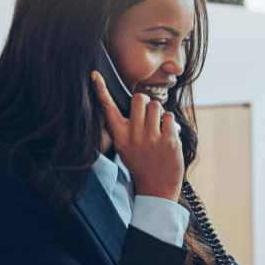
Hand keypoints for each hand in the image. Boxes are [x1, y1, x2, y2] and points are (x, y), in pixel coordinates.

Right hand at [92, 71, 183, 201]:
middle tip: (147, 115)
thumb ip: (122, 130)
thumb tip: (118, 113)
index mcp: (120, 136)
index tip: (95, 75)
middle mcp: (133, 135)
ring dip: (158, 113)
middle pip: (139, 98)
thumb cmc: (141, 165)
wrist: (157, 189)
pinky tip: (167, 136)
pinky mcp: (169, 140)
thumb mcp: (124, 149)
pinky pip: (169, 117)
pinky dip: (170, 124)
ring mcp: (151, 137)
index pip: (108, 109)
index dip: (101, 90)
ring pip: (156, 105)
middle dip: (145, 102)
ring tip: (158, 128)